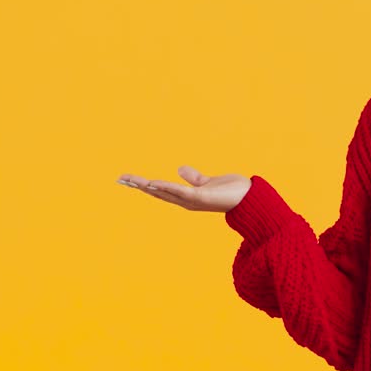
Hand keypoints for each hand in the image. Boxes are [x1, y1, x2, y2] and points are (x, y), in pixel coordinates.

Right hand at [117, 166, 249, 212]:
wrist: (250, 199)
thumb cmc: (231, 191)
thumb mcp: (207, 181)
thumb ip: (193, 177)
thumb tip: (179, 169)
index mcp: (186, 196)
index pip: (160, 189)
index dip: (143, 184)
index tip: (127, 178)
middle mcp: (186, 201)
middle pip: (157, 192)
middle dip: (138, 185)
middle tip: (120, 178)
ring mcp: (192, 200)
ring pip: (164, 191)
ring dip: (147, 185)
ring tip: (131, 180)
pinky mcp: (201, 197)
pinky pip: (180, 191)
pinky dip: (166, 187)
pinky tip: (153, 182)